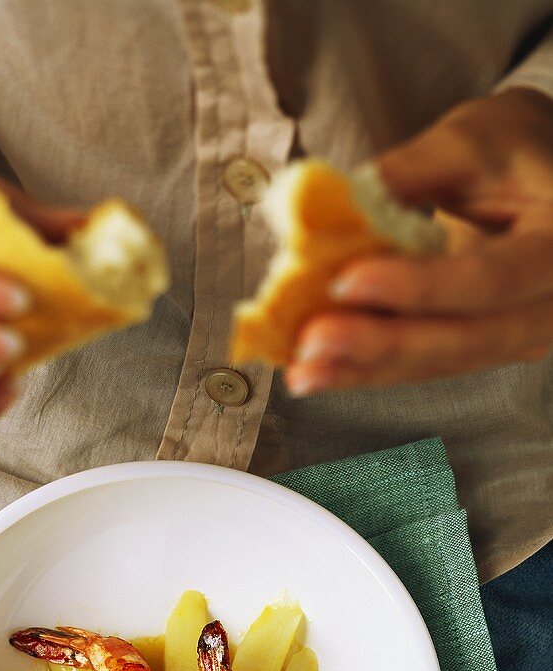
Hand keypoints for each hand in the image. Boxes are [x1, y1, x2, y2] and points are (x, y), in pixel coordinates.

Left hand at [285, 88, 552, 395]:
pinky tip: (315, 372)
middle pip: (464, 339)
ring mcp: (519, 336)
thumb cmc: (510, 149)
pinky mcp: (482, 349)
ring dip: (363, 370)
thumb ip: (410, 172)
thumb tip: (335, 203)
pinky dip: (366, 370)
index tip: (346, 280)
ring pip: (439, 363)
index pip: (491, 278)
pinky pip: (425, 366)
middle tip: (309, 343)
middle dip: (380, 345)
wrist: (543, 180)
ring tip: (300, 370)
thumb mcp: (470, 141)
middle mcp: (551, 307)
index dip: (418, 286)